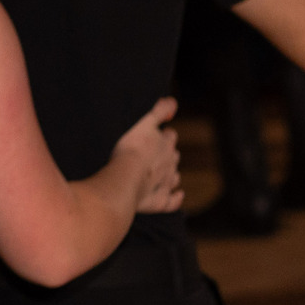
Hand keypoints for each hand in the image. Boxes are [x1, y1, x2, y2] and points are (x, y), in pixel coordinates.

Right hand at [114, 97, 184, 212]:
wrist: (125, 178)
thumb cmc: (131, 149)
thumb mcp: (144, 123)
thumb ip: (159, 111)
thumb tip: (174, 102)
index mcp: (165, 144)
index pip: (169, 136)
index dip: (164, 135)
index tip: (157, 134)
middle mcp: (170, 164)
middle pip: (173, 156)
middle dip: (167, 154)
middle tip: (156, 154)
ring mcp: (165, 183)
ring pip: (173, 177)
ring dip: (170, 175)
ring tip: (163, 174)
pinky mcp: (159, 201)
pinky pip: (171, 201)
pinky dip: (175, 198)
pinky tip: (178, 196)